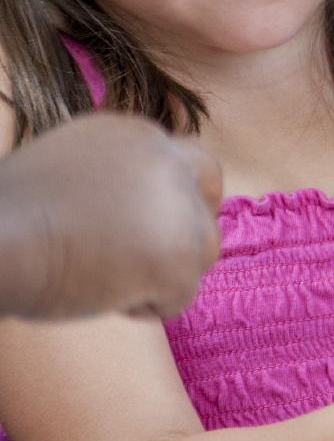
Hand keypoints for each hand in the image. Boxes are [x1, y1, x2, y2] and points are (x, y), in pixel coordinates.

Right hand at [0, 114, 222, 320]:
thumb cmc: (6, 221)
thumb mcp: (64, 171)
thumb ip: (111, 178)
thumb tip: (135, 209)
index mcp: (134, 134)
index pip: (186, 162)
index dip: (177, 197)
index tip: (155, 225)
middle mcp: (164, 158)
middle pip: (206, 197)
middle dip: (192, 227)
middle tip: (156, 259)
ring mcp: (177, 205)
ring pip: (202, 249)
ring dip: (165, 272)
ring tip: (107, 280)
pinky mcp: (179, 254)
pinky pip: (181, 294)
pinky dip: (148, 306)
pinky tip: (104, 298)